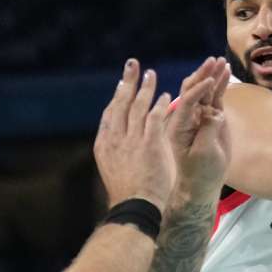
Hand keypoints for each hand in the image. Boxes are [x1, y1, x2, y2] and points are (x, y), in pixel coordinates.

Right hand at [93, 59, 173, 210]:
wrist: (135, 207)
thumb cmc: (128, 196)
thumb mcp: (114, 172)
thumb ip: (117, 157)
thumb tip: (120, 154)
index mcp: (104, 145)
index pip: (109, 115)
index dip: (116, 98)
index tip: (121, 87)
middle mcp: (116, 138)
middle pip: (120, 103)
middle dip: (127, 82)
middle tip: (132, 65)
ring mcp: (132, 139)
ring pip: (138, 106)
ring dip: (145, 88)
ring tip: (151, 74)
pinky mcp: (150, 142)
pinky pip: (156, 116)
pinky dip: (161, 104)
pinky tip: (167, 96)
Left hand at [166, 56, 231, 198]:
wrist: (202, 182)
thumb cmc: (200, 171)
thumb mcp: (204, 153)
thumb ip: (208, 130)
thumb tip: (215, 112)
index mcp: (178, 125)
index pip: (187, 102)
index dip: (198, 91)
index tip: (209, 82)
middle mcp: (186, 117)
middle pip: (192, 90)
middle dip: (202, 74)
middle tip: (212, 61)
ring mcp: (199, 116)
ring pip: (204, 91)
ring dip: (212, 75)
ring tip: (221, 61)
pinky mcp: (210, 118)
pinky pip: (214, 97)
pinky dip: (220, 84)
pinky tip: (226, 71)